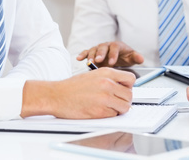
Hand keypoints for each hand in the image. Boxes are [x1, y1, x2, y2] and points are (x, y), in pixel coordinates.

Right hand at [21, 67, 135, 118]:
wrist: (58, 95)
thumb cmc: (73, 87)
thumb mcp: (93, 75)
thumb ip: (109, 79)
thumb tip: (121, 87)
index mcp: (106, 72)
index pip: (130, 79)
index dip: (128, 86)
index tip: (123, 90)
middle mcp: (107, 83)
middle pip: (129, 95)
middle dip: (124, 100)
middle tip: (115, 101)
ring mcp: (105, 98)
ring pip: (124, 107)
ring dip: (118, 109)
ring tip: (107, 106)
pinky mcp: (101, 112)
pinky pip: (114, 115)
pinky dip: (109, 115)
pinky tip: (99, 110)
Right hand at [76, 41, 143, 66]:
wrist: (118, 55)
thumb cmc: (124, 56)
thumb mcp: (131, 57)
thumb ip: (136, 57)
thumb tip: (141, 58)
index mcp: (116, 45)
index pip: (115, 48)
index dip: (113, 55)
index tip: (112, 62)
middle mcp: (107, 45)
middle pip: (103, 47)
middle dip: (100, 54)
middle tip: (99, 60)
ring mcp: (99, 48)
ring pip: (94, 49)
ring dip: (91, 55)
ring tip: (89, 62)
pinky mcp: (93, 52)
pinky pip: (86, 52)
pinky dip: (82, 54)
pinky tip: (78, 58)